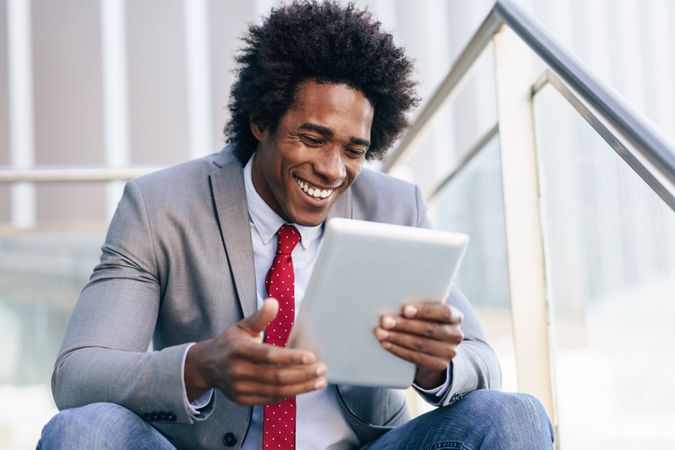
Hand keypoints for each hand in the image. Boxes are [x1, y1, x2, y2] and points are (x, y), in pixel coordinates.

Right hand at [185, 298, 326, 404]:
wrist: (207, 366)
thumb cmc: (230, 343)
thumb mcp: (242, 326)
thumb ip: (260, 317)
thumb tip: (274, 302)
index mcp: (238, 350)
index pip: (268, 356)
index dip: (291, 357)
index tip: (311, 357)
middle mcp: (238, 371)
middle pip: (275, 376)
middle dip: (302, 374)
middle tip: (322, 369)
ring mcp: (240, 388)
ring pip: (275, 391)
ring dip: (301, 387)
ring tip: (319, 381)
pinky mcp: (243, 399)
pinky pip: (270, 399)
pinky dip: (289, 394)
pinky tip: (303, 387)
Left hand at [374, 301, 463, 388]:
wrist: (436, 349)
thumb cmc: (426, 321)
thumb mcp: (428, 312)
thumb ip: (419, 305)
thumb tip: (394, 298)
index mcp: (455, 317)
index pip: (443, 312)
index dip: (424, 311)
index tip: (405, 309)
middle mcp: (455, 335)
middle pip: (428, 329)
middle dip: (404, 325)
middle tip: (385, 321)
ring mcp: (449, 352)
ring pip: (420, 344)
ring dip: (397, 338)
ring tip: (381, 333)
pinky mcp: (439, 365)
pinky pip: (416, 357)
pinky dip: (399, 350)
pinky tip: (387, 344)